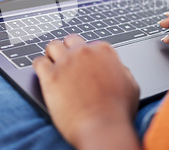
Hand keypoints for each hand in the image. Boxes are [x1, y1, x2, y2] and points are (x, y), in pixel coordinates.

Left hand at [33, 34, 139, 149]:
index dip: (87, 56)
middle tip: (67, 64)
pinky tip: (43, 75)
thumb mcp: (131, 85)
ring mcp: (66, 62)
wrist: (102, 128)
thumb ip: (122, 71)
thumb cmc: (118, 111)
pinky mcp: (50, 76)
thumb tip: (117, 68)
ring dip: (52, 55)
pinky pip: (38, 62)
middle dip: (69, 50)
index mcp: (103, 51)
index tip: (84, 65)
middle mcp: (83, 52)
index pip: (90, 44)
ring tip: (53, 66)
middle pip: (70, 41)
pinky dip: (39, 67)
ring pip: (52, 46)